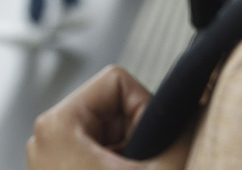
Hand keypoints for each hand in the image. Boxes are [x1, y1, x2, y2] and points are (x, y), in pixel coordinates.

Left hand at [27, 66, 191, 169]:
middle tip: (139, 166)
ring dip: (127, 154)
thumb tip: (197, 111)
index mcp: (58, 124)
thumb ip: (179, 134)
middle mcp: (45, 135)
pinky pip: (94, 151)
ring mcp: (48, 157)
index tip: (148, 143)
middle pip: (111, 106)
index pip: (116, 80)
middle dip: (134, 136)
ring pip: (106, 131)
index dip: (143, 108)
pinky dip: (114, 165)